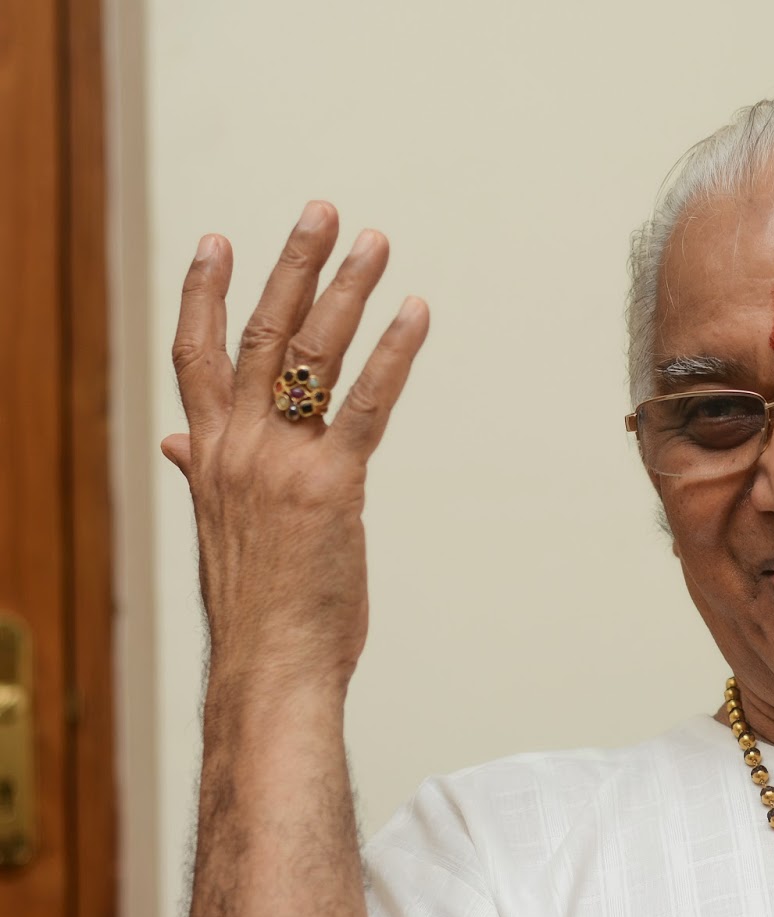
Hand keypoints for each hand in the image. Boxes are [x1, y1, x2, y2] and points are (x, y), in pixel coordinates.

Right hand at [163, 201, 428, 691]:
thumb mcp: (220, 531)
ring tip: (376, 242)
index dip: (203, 293)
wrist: (269, 668)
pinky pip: (366, 404)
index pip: (194, 356)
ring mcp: (280, 463)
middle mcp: (235, 448)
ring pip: (313, 354)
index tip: (217, 240)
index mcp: (209, 456)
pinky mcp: (331, 486)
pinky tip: (417, 313)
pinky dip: (394, 353)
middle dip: (292, 266)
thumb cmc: (258, 607)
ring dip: (348, 290)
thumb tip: (176, 442)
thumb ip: (202, 475)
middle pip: (261, 334)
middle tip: (322, 211)